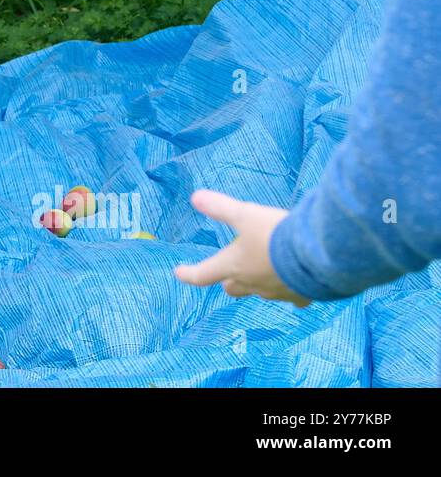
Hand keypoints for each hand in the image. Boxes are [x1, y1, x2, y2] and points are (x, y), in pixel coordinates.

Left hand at [173, 189, 311, 306]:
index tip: (179, 272)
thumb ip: (220, 207)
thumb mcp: (245, 214)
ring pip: (260, 292)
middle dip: (228, 280)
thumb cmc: (275, 234)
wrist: (317, 255)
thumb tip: (195, 197)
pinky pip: (292, 298)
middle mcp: (252, 283)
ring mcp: (276, 293)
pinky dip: (289, 290)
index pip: (203, 275)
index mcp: (233, 266)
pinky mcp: (299, 296)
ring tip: (264, 268)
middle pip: (232, 288)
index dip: (188, 274)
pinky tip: (295, 282)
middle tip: (227, 272)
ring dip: (258, 282)